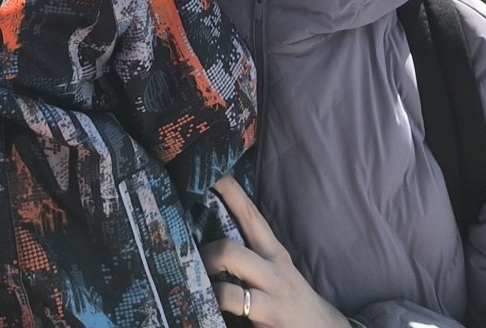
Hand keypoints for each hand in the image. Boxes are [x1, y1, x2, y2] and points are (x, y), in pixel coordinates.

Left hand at [201, 175, 352, 327]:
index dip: (230, 192)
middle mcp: (272, 272)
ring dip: (209, 288)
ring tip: (201, 288)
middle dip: (207, 254)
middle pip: (230, 252)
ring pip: (229, 288)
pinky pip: (234, 312)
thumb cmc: (291, 297)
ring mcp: (270, 299)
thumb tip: (212, 233)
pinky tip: (210, 308)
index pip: (250, 215)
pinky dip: (218, 308)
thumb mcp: (277, 269)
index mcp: (273, 252)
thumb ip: (252, 253)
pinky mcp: (268, 321)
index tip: (212, 171)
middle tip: (194, 260)